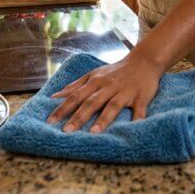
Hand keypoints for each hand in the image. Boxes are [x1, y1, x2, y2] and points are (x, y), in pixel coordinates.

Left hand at [47, 54, 161, 133]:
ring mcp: (125, 92)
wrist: (143, 61)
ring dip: (103, 119)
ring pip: (113, 105)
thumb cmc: (116, 71)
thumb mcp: (94, 74)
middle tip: (67, 131)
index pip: (75, 96)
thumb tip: (55, 96)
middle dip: (79, 117)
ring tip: (93, 132)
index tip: (50, 121)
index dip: (63, 108)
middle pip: (92, 102)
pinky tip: (132, 129)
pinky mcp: (141, 97)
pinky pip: (139, 109)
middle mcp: (109, 86)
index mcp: (95, 81)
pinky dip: (136, 119)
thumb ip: (75, 86)